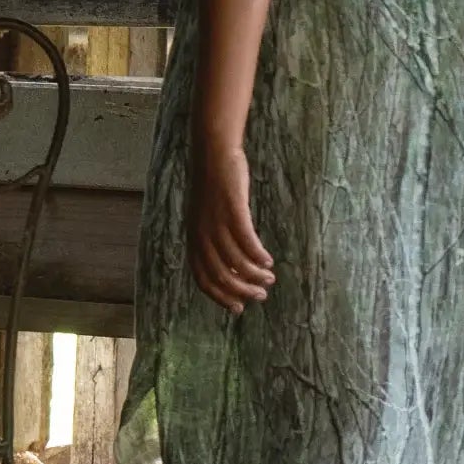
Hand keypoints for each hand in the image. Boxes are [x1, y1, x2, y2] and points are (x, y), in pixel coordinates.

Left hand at [188, 144, 275, 314]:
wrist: (213, 155)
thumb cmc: (212, 188)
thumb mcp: (205, 219)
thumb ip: (212, 242)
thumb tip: (231, 268)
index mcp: (193, 239)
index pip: (203, 279)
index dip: (221, 297)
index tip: (238, 308)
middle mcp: (202, 235)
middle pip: (221, 275)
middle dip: (242, 290)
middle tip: (261, 295)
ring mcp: (216, 223)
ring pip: (236, 261)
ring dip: (255, 274)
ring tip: (270, 278)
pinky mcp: (233, 210)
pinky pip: (247, 241)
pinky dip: (258, 256)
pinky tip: (269, 261)